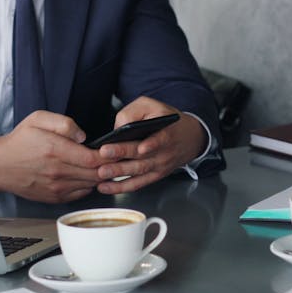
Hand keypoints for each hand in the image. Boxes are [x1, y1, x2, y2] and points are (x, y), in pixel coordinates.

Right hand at [0, 111, 104, 202]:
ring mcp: (56, 187)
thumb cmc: (19, 141)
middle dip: (109, 166)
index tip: (114, 149)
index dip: (109, 155)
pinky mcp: (54, 197)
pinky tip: (87, 175)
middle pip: (96, 174)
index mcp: (55, 150)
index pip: (93, 158)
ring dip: (100, 176)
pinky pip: (80, 193)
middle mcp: (57, 172)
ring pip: (90, 185)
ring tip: (104, 165)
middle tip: (116, 158)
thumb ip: (64, 123)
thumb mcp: (38, 119)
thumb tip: (83, 136)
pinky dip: (88, 185)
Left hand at [92, 96, 207, 194]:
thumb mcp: (152, 105)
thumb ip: (133, 112)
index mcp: (165, 131)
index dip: (150, 144)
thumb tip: (116, 128)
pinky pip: (137, 184)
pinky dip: (121, 187)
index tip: (139, 147)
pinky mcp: (155, 175)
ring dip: (119, 173)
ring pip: (138, 171)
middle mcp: (163, 151)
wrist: (190, 137)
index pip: (158, 139)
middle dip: (122, 155)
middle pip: (142, 156)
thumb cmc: (166, 119)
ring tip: (102, 172)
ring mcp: (159, 165)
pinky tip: (106, 187)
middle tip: (104, 154)